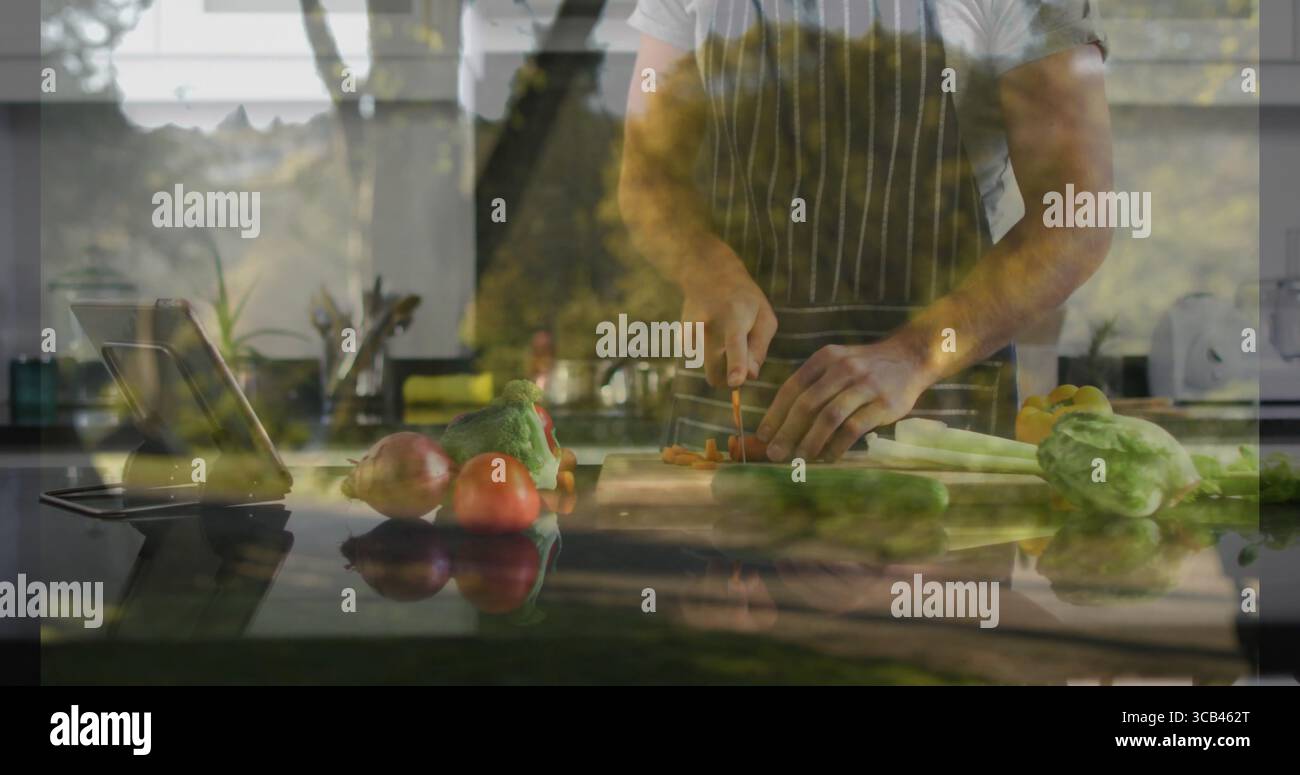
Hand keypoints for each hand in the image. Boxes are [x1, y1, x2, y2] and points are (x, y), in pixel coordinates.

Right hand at [680, 251, 777, 387]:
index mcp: (735, 317)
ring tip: (724, 335)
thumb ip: (760, 349)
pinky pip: (698, 359)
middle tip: (738, 366)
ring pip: (706, 368)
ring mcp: (692, 330)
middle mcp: (710, 325)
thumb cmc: (745, 299)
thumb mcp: (764, 317)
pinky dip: (707, 352)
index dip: (736, 365)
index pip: (735, 344)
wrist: (707, 272)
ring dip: (718, 363)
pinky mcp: (682, 335)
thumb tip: (749, 377)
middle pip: (715, 372)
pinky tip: (711, 330)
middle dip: (726, 380)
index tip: (736, 382)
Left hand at [756, 337, 937, 461]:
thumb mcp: (837, 363)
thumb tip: (782, 422)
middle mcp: (842, 368)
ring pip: (829, 417)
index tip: (763, 435)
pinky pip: (854, 428)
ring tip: (800, 458)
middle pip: (807, 404)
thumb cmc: (865, 368)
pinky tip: (828, 456)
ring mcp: (865, 385)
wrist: (910, 357)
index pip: (792, 387)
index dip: (775, 413)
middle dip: (787, 432)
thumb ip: (813, 386)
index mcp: (825, 358)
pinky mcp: (883, 403)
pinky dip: (837, 445)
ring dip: (810, 441)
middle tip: (775, 454)